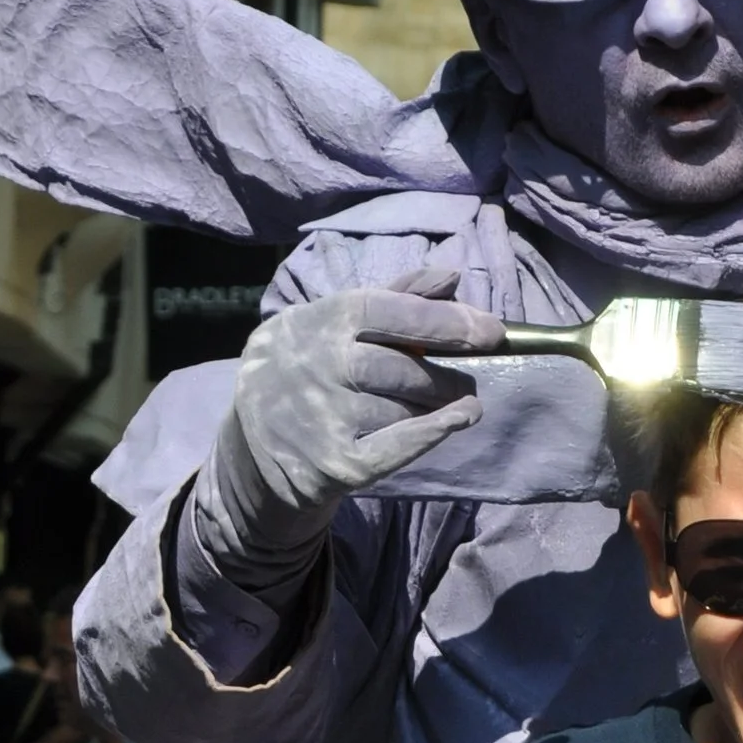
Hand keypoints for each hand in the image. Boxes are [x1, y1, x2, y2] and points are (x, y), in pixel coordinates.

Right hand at [228, 265, 506, 528]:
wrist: (251, 446)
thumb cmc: (305, 368)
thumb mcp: (331, 322)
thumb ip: (392, 297)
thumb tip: (452, 277)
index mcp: (317, 321)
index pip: (387, 313)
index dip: (444, 321)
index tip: (491, 333)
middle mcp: (317, 367)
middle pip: (403, 369)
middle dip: (447, 376)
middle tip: (466, 381)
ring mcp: (323, 419)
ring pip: (404, 409)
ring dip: (436, 406)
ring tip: (446, 402)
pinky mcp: (334, 466)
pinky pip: (400, 447)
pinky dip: (435, 432)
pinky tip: (458, 420)